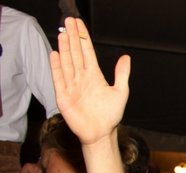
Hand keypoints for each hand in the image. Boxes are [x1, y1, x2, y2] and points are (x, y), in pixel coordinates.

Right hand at [50, 17, 130, 146]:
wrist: (101, 134)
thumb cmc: (110, 116)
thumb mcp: (120, 92)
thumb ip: (121, 74)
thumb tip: (126, 57)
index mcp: (94, 76)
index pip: (87, 52)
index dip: (83, 38)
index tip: (79, 24)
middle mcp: (82, 78)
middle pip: (75, 54)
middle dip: (72, 38)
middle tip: (68, 21)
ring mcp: (72, 86)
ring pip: (67, 63)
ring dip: (65, 49)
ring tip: (63, 34)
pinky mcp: (64, 96)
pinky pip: (59, 79)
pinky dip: (57, 67)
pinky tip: (55, 54)